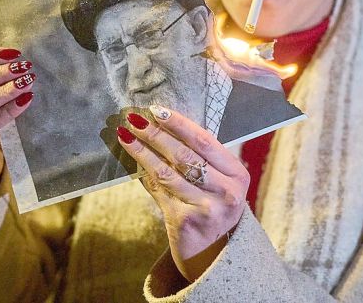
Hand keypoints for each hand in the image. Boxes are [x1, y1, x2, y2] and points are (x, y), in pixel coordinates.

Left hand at [117, 105, 248, 281]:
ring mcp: (206, 209)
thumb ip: (201, 157)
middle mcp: (226, 192)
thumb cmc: (213, 205)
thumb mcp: (220, 181)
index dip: (178, 124)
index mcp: (237, 175)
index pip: (205, 141)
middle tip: (134, 119)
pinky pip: (158, 191)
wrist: (213, 252)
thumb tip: (162, 123)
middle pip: (184, 155)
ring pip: (167, 172)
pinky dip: (143, 174)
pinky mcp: (184, 222)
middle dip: (156, 134)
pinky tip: (131, 162)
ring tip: (125, 136)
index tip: (156, 110)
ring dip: (142, 152)